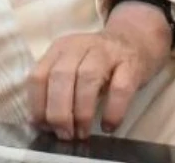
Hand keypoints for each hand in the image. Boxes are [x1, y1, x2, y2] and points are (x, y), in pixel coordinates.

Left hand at [29, 2, 170, 139]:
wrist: (136, 40)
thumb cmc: (98, 62)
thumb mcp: (72, 66)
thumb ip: (55, 88)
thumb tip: (41, 123)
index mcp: (60, 49)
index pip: (39, 75)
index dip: (37, 104)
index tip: (43, 127)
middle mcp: (80, 46)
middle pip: (61, 76)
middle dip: (58, 111)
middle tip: (64, 134)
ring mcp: (107, 52)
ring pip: (88, 78)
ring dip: (82, 111)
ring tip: (82, 132)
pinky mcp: (131, 64)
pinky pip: (120, 88)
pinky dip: (113, 110)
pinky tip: (108, 126)